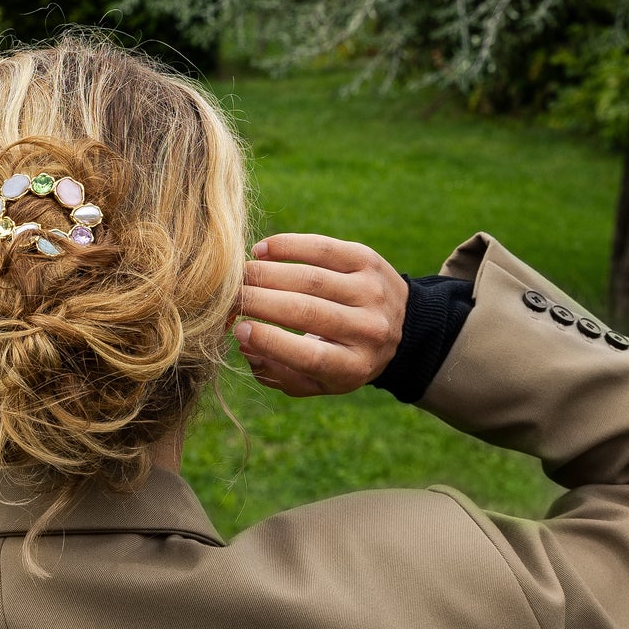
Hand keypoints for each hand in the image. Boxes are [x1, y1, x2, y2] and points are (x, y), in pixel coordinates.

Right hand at [232, 234, 408, 397]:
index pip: (310, 355)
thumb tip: (245, 345)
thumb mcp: (318, 382)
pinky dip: (288, 246)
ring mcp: (371, 292)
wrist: (401, 328)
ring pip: (311, 278)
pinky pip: (323, 248)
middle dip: (258, 301)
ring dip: (266, 274)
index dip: (270, 341)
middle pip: (306, 311)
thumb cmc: (343, 357)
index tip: (237, 329)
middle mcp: (368, 330)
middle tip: (226, 298)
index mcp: (353, 366)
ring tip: (239, 276)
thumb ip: (279, 373)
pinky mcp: (368, 261)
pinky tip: (261, 251)